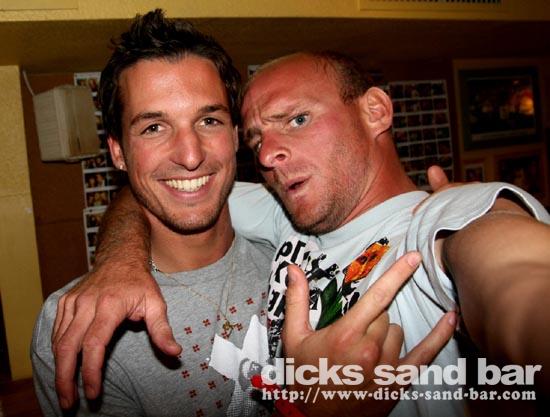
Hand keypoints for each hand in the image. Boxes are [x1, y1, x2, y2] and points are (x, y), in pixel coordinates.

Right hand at [51, 260, 180, 408]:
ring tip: (64, 391)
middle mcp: (87, 303)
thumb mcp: (156, 303)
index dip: (91, 371)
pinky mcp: (65, 303)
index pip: (95, 343)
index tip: (93, 392)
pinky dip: (57, 352)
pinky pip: (57, 331)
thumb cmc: (139, 282)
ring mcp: (73, 302)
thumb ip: (163, 330)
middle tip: (68, 402)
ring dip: (59, 369)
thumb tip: (175, 353)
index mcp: (110, 304)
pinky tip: (62, 367)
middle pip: (69, 347)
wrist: (120, 258)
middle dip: (65, 378)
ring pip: (59, 341)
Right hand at [281, 252, 455, 415]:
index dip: (396, 274)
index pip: (377, 297)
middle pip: (383, 315)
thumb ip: (297, 300)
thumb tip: (293, 269)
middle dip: (369, 318)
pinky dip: (439, 335)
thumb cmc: (304, 377)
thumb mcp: (294, 338)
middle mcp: (370, 350)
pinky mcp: (397, 383)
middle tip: (351, 334)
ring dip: (384, 333)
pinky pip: (425, 354)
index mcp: (346, 335)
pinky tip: (451, 318)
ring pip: (397, 332)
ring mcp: (386, 368)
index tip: (413, 257)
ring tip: (363, 349)